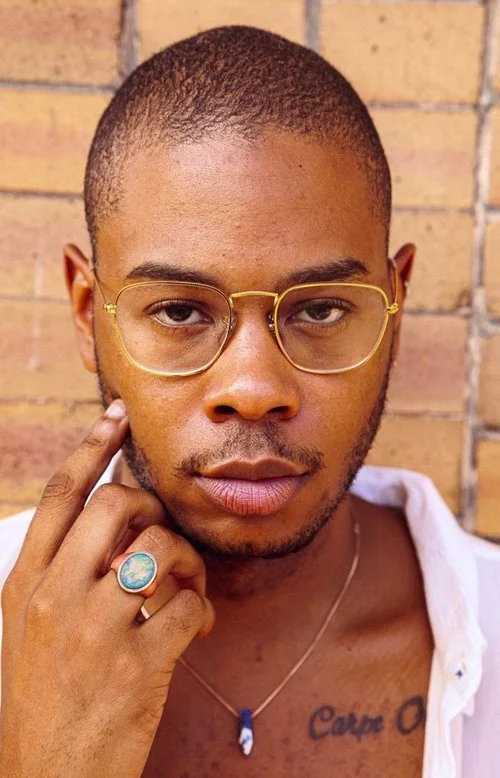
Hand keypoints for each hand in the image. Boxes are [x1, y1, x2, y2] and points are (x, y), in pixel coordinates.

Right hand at [0, 401, 214, 777]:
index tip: (117, 417)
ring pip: (162, 548)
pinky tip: (197, 627)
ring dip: (189, 561)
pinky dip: (204, 609)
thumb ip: (63, 576)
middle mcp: (54, 599)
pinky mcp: (138, 666)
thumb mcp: (31, 632)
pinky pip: (190, 604)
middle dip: (151, 507)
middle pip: (115, 504)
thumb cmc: (45, 702)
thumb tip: (119, 525)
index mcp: (24, 585)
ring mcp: (95, 632)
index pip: (61, 495)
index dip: (91, 447)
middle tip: (163, 535)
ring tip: (190, 587)